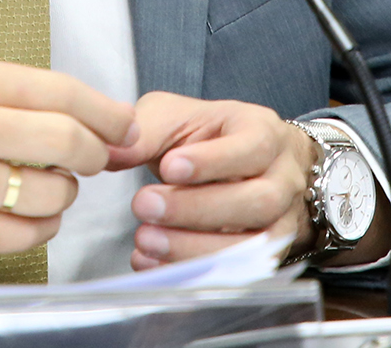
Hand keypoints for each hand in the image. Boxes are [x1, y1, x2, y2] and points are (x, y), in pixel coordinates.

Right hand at [0, 54, 137, 272]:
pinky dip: (38, 230)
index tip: (125, 125)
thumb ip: (16, 98)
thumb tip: (100, 121)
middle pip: (60, 139)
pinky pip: (17, 236)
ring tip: (45, 189)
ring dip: (61, 196)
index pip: (54, 89)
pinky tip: (27, 217)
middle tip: (94, 160)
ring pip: (44, 193)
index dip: (104, 111)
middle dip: (92, 154)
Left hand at [109, 91, 326, 271]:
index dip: (213, 161)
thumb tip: (109, 151)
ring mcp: (280, 221)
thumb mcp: (178, 118)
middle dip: (197, 208)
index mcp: (263, 132)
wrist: (242, 166)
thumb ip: (145, 132)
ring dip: (194, 246)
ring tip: (145, 239)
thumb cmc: (210, 137)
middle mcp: (282, 178)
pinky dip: (191, 271)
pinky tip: (153, 263)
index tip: (170, 167)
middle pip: (257, 200)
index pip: (252, 146)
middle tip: (145, 205)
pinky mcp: (263, 257)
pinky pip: (236, 273)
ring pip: (253, 244)